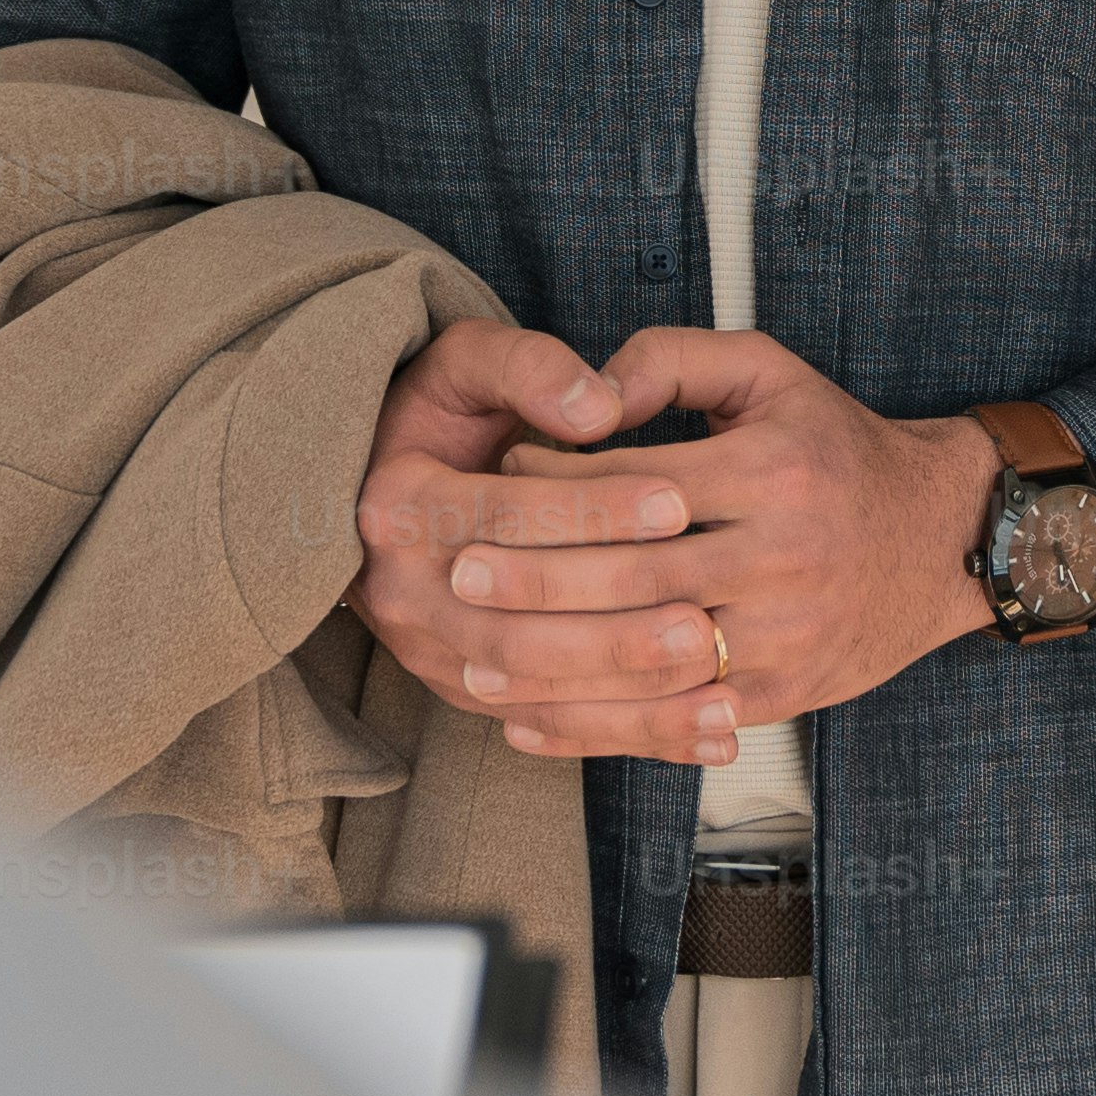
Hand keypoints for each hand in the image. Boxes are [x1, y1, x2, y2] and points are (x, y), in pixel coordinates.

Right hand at [346, 315, 723, 761]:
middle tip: (703, 616)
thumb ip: (530, 370)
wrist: (380, 481)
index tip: (678, 500)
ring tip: (715, 676)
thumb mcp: (467, 362)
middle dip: (615, 626)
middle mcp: (401, 591)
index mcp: (396, 504)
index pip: (504, 514)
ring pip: (535, 687)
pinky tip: (706, 733)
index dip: (592, 508)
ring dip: (628, 694)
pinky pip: (551, 723)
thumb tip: (601, 408)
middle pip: (515, 626)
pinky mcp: (464, 689)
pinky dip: (630, 733)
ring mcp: (430, 650)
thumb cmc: (442, 411)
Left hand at [443, 326, 1002, 740]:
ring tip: (472, 662)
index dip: (557, 489)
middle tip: (458, 577)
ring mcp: (786, 635)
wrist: (942, 537)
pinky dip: (601, 730)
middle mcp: (783, 556)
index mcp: (772, 471)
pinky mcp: (786, 694)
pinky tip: (533, 724)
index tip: (492, 480)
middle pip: (635, 579)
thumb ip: (670, 363)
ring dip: (553, 672)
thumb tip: (586, 393)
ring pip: (649, 663)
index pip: (639, 487)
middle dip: (537, 583)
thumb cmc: (836, 447)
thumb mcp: (769, 373)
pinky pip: (678, 720)